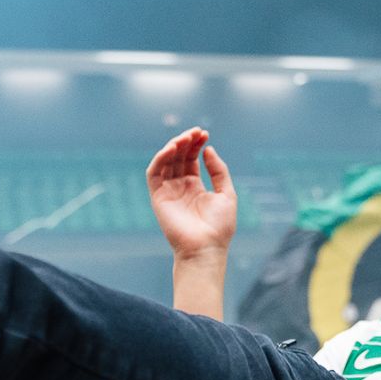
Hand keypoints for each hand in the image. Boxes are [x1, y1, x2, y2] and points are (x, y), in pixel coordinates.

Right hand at [147, 128, 236, 261]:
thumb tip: (208, 150)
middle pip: (178, 157)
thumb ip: (218, 170)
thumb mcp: (227, 193)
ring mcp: (168, 192)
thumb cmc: (220, 226)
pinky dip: (160, 158)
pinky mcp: (158, 197)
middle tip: (196, 132)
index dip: (196, 145)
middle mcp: (180, 188)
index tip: (204, 134)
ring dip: (174, 146)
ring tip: (185, 138)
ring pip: (165, 162)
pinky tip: (172, 149)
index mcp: (195, 187)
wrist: (206, 247)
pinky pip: (154, 173)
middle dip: (186, 142)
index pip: (191, 159)